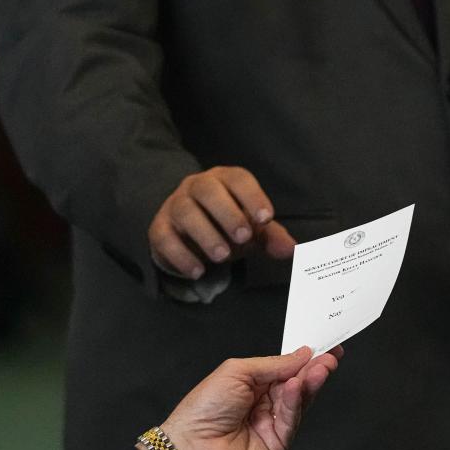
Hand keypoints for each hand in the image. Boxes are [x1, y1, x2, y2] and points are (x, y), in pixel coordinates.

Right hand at [148, 166, 295, 278]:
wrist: (187, 235)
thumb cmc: (225, 225)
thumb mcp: (251, 229)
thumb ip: (271, 237)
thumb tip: (291, 250)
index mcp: (223, 179)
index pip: (237, 178)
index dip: (252, 195)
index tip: (265, 218)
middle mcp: (196, 186)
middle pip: (207, 190)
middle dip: (227, 213)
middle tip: (243, 237)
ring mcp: (174, 206)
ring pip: (185, 211)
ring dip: (205, 234)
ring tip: (222, 257)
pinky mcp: (159, 228)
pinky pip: (165, 237)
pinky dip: (181, 255)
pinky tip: (198, 271)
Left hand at [156, 346, 342, 449]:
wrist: (191, 444)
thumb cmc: (203, 407)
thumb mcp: (237, 372)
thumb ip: (272, 364)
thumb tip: (300, 354)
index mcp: (251, 384)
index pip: (285, 370)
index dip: (304, 360)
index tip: (325, 347)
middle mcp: (263, 404)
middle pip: (296, 385)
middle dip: (313, 370)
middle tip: (330, 357)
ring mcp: (271, 425)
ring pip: (298, 402)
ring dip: (310, 383)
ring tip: (321, 367)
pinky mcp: (277, 444)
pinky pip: (291, 420)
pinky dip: (294, 402)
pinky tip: (296, 386)